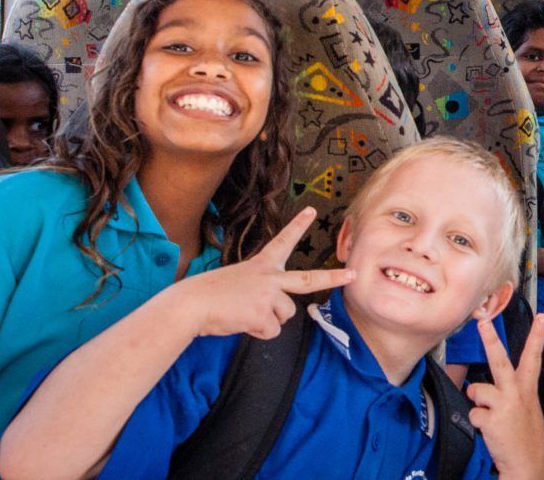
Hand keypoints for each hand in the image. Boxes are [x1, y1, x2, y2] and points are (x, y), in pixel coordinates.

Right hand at [170, 207, 352, 339]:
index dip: (297, 226)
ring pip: (285, 316)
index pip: (282, 241)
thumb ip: (259, 292)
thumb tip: (271, 314)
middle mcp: (270, 277)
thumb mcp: (236, 283)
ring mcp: (269, 294)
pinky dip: (257, 332)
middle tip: (352, 275)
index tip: (311, 210)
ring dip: (267, 321)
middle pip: (308, 279)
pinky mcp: (264, 313)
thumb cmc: (207, 295)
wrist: (192, 304)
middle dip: (333, 278)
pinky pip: (271, 331)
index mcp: (260, 265)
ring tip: (244, 314)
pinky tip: (241, 322)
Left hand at [467, 312, 543, 479]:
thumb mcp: (526, 410)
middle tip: (482, 322)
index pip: (534, 357)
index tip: (541, 316)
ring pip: (477, 389)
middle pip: (500, 360)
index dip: (538, 335)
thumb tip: (479, 387)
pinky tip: (490, 432)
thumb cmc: (526, 439)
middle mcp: (517, 393)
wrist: (528, 466)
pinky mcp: (491, 420)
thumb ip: (509, 394)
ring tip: (491, 417)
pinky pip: (473, 413)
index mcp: (527, 389)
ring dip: (478, 403)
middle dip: (490, 339)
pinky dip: (477, 423)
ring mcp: (504, 405)